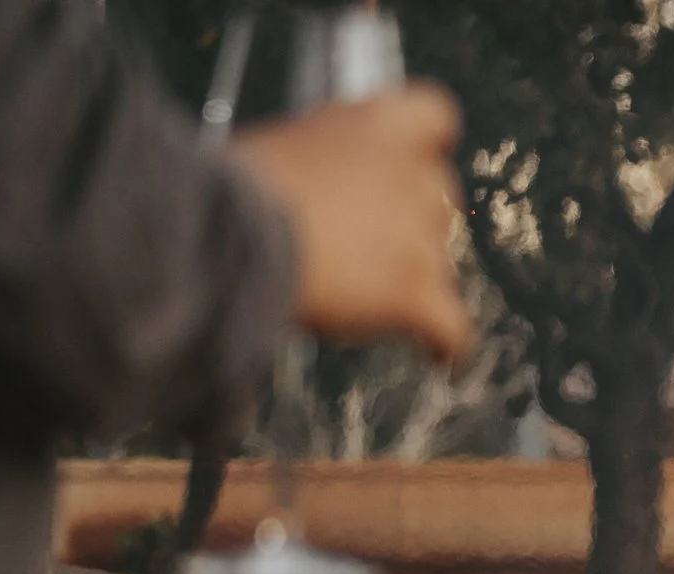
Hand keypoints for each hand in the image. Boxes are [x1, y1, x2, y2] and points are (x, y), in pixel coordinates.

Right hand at [229, 84, 471, 360]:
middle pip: (439, 200)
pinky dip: (447, 345)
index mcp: (376, 123)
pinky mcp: (415, 293)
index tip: (413, 167)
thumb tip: (336, 190)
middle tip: (370, 245)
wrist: (221, 236)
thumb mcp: (288, 148)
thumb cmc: (233, 193)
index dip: (426, 148)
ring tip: (368, 302)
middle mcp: (409, 174)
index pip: (433, 116)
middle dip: (412, 223)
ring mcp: (417, 238)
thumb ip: (334, 162)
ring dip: (412, 283)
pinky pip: (453, 329)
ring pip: (439, 267)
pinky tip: (440, 357)